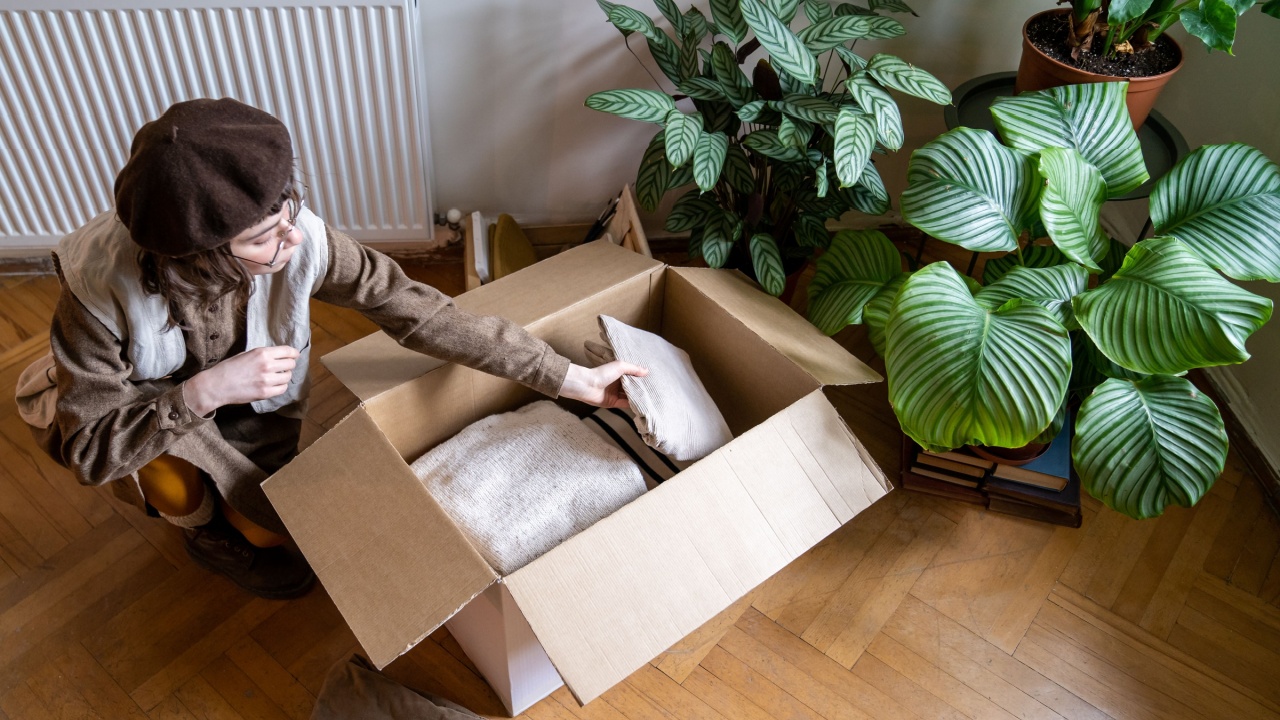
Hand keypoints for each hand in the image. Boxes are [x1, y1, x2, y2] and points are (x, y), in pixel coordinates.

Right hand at [183, 345, 300, 415]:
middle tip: (285, 367)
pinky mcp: (265, 393)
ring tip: (278, 376)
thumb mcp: (247, 354)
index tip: (295, 355)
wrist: (217, 385)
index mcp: (262, 353)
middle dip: (289, 365)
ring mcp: (267, 380)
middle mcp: (267, 365)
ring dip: (285, 376)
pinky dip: (281, 386)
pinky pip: (282, 389)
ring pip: (288, 377)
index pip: (288, 351)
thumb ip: (263, 355)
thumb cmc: (229, 368)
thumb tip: (278, 356)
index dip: (294, 353)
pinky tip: (275, 385)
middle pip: (291, 364)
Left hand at [558, 361, 647, 408]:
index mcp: (619, 373)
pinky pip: (625, 404)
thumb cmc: (602, 373)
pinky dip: (633, 404)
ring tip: (651, 398)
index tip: (652, 380)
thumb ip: (634, 369)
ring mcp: (615, 393)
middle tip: (654, 390)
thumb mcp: (620, 366)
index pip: (633, 376)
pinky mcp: (613, 402)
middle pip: (632, 387)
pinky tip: (642, 404)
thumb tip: (646, 371)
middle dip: (641, 388)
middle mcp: (618, 383)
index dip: (641, 378)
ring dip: (638, 397)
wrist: (587, 385)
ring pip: (630, 396)